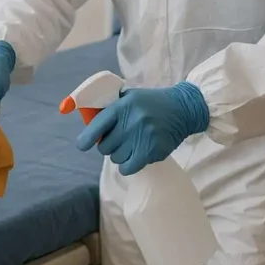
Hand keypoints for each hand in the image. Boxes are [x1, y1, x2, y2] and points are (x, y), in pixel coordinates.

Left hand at [76, 82, 208, 175]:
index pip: (98, 125)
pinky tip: (132, 158)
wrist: (183, 109)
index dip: (87, 138)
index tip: (82, 145)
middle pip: (105, 145)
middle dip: (108, 145)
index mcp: (123, 106)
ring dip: (119, 155)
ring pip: (116, 157)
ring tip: (130, 145)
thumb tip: (90, 121)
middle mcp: (131, 121)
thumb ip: (112, 107)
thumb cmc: (152, 103)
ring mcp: (142, 137)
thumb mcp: (130, 97)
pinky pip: (128, 167)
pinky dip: (127, 166)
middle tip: (118, 140)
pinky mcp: (153, 151)